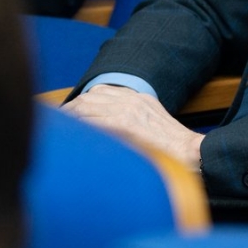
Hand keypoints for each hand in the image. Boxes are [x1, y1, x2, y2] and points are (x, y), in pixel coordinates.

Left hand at [62, 84, 203, 169]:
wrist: (192, 155)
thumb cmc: (171, 149)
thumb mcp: (151, 124)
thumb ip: (128, 119)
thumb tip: (99, 129)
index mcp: (138, 98)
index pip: (99, 93)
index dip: (78, 105)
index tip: (66, 117)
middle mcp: (132, 99)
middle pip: (89, 98)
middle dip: (69, 111)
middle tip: (56, 127)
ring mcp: (128, 110)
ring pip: (87, 107)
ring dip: (70, 119)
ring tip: (59, 134)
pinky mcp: (126, 124)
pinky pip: (94, 122)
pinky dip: (79, 129)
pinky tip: (72, 139)